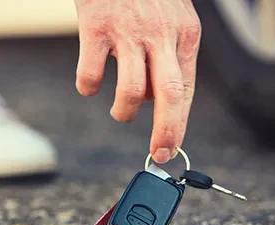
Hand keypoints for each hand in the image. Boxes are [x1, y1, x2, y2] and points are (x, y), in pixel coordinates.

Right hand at [74, 0, 201, 162]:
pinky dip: (88, 88)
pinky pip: (91, 74)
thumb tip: (153, 101)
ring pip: (132, 91)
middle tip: (157, 154)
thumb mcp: (170, 20)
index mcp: (184, 35)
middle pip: (170, 95)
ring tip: (119, 112)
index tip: (171, 148)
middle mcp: (160, 35)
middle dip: (165, 132)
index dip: (180, 124)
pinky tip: (88, 85)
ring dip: (124, 112)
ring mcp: (128, 31)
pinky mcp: (96, 26)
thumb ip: (167, 60)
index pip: (187, 89)